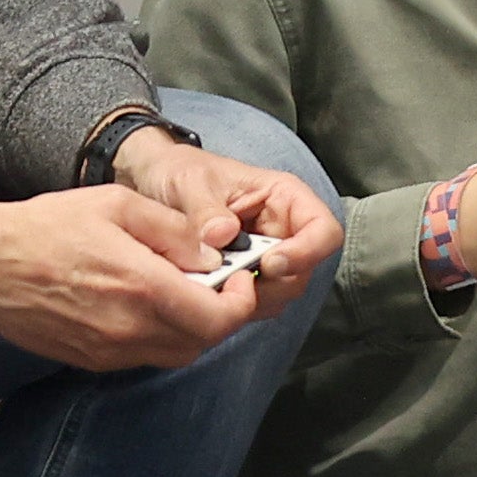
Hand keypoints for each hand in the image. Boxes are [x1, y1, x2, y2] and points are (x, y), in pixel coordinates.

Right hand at [0, 185, 271, 371]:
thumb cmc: (47, 227)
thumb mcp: (118, 205)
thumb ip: (173, 231)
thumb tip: (212, 254)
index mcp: (144, 289)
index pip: (220, 318)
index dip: (241, 302)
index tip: (239, 278)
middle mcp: (130, 330)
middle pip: (203, 341)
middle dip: (220, 314)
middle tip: (216, 282)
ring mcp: (109, 352)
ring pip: (175, 353)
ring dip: (191, 328)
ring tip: (181, 290)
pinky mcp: (90, 360)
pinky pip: (143, 356)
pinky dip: (159, 335)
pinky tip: (145, 304)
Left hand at [110, 127, 339, 321]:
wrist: (153, 182)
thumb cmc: (179, 171)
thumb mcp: (188, 182)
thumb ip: (205, 208)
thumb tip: (224, 236)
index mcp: (283, 198)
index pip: (324, 231)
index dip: (307, 252)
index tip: (269, 263)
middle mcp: (282, 231)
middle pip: (303, 271)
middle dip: (270, 284)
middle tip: (230, 281)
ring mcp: (265, 259)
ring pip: (279, 294)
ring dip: (248, 298)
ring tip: (210, 284)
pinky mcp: (244, 279)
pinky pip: (251, 303)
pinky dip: (230, 305)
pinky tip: (205, 291)